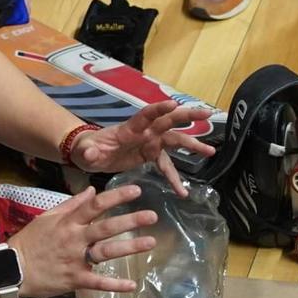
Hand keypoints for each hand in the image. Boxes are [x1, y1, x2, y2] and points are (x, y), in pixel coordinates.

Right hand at [7, 184, 158, 296]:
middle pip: (106, 227)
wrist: (11, 268)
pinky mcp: (74, 279)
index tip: (137, 191)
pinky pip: (97, 282)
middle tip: (152, 216)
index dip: (116, 197)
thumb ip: (71, 204)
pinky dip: (114, 285)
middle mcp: (74, 238)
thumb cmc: (30, 241)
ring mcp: (75, 259)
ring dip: (129, 247)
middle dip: (130, 220)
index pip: (95, 205)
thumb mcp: (47, 217)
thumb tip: (91, 191)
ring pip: (106, 252)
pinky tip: (132, 285)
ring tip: (150, 243)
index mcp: (68, 222)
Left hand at [69, 101, 217, 195]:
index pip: (146, 115)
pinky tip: (183, 192)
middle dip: (187, 117)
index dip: (159, 110)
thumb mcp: (86, 152)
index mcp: (130, 129)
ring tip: (211, 152)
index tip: (174, 105)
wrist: (90, 155)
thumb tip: (91, 152)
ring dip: (193, 146)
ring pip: (175, 142)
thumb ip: (89, 151)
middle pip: (169, 122)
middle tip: (207, 115)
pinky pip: (167, 166)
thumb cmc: (88, 149)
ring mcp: (150, 144)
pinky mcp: (150, 156)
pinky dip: (175, 179)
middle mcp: (144, 133)